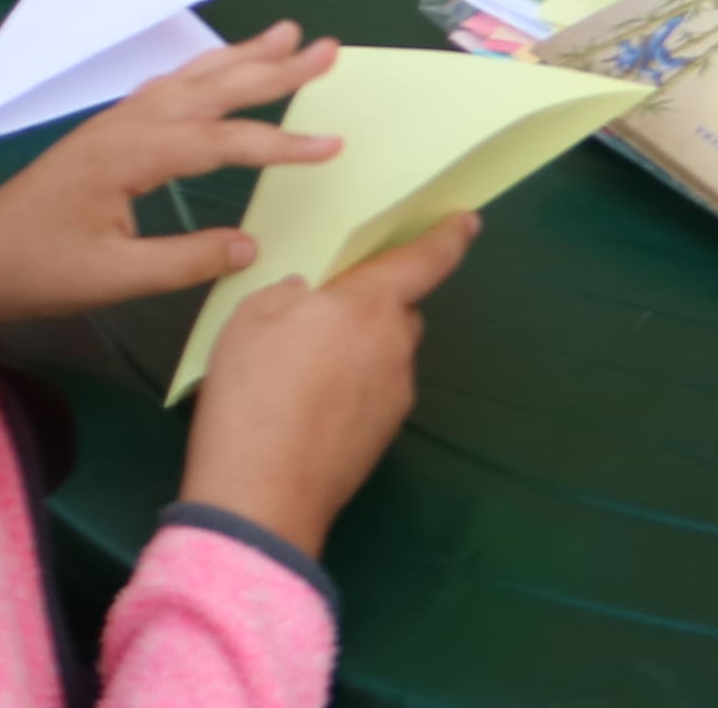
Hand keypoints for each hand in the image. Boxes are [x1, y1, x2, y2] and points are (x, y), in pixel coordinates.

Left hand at [0, 27, 342, 325]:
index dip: (279, 143)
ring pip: (190, 79)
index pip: (219, 142)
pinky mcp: (108, 133)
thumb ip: (184, 262)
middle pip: (211, 88)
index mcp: (128, 156)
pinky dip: (206, 70)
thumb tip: (252, 247)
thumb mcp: (110, 280)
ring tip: (288, 35)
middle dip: (273, 67)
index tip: (332, 147)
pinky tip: (220, 68)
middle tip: (329, 49)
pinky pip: (169, 87)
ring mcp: (115, 123)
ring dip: (242, 57)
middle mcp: (126, 125)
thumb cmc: (34, 271)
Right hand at [179, 212, 481, 554]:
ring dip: (359, 352)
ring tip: (301, 373)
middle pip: (397, 311)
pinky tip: (308, 409)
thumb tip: (307, 297)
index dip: (448, 237)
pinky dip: (352, 391)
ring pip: (385, 355)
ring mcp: (396, 395)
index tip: (467, 222)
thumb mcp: (250, 319)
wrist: (263, 495)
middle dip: (370, 307)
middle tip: (322, 317)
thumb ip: (288, 294)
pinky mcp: (385, 435)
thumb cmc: (255, 394)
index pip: (424, 260)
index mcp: (370, 304)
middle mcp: (396, 345)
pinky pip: (374, 393)